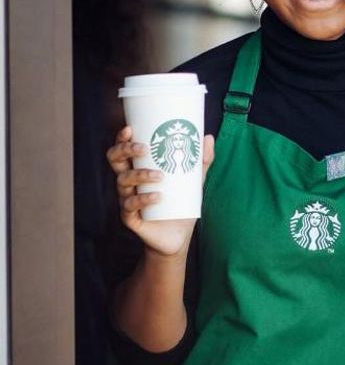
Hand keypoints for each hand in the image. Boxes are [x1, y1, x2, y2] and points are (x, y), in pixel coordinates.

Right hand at [108, 125, 215, 258]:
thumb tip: (208, 137)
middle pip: (115, 161)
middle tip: (143, 149)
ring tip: (160, 176)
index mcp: (138, 169)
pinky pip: (130, 206)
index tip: (129, 128)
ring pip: (123, 181)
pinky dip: (144, 199)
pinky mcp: (130, 218)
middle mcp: (128, 182)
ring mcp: (127, 199)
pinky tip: (158, 197)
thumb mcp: (194, 180)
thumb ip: (201, 160)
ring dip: (140, 174)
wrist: (178, 236)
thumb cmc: (180, 204)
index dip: (121, 139)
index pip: (123, 150)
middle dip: (125, 150)